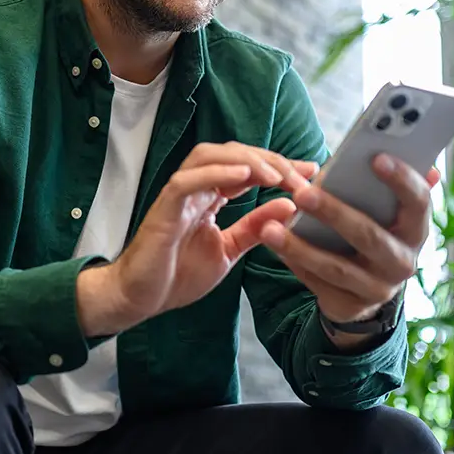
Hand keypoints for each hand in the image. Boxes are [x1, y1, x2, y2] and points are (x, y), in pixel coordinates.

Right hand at [77, 143, 316, 335]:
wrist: (142, 299)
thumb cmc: (178, 273)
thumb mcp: (230, 249)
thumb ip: (256, 227)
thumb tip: (290, 207)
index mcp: (210, 195)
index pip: (247, 167)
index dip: (279, 164)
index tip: (312, 171)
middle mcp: (195, 187)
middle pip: (232, 153)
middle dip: (270, 160)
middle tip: (301, 175)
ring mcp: (177, 194)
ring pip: (210, 156)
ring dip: (246, 161)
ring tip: (276, 175)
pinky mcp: (164, 207)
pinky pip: (187, 181)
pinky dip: (215, 173)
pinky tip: (243, 176)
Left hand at [259, 156, 440, 341]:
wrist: (365, 290)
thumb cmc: (373, 232)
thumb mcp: (386, 213)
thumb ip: (391, 189)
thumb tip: (426, 165)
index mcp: (416, 231)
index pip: (419, 203)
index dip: (402, 180)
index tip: (376, 157)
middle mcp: (402, 262)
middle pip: (369, 236)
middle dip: (334, 213)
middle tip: (302, 193)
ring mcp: (377, 289)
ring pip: (335, 266)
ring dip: (300, 246)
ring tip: (270, 227)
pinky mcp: (349, 305)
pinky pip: (316, 283)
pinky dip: (293, 262)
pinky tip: (271, 244)